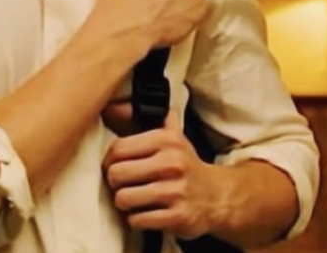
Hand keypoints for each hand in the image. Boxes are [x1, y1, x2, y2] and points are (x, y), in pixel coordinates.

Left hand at [102, 111, 219, 238]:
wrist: (217, 195)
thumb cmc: (186, 165)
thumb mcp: (173, 135)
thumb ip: (150, 118)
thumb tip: (113, 105)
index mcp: (166, 140)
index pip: (118, 148)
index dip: (108, 160)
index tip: (111, 166)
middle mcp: (170, 164)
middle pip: (117, 174)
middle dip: (113, 182)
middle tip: (120, 184)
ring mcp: (175, 192)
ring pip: (124, 198)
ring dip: (122, 202)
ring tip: (130, 199)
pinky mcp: (177, 218)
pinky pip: (137, 220)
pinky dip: (134, 219)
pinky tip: (142, 213)